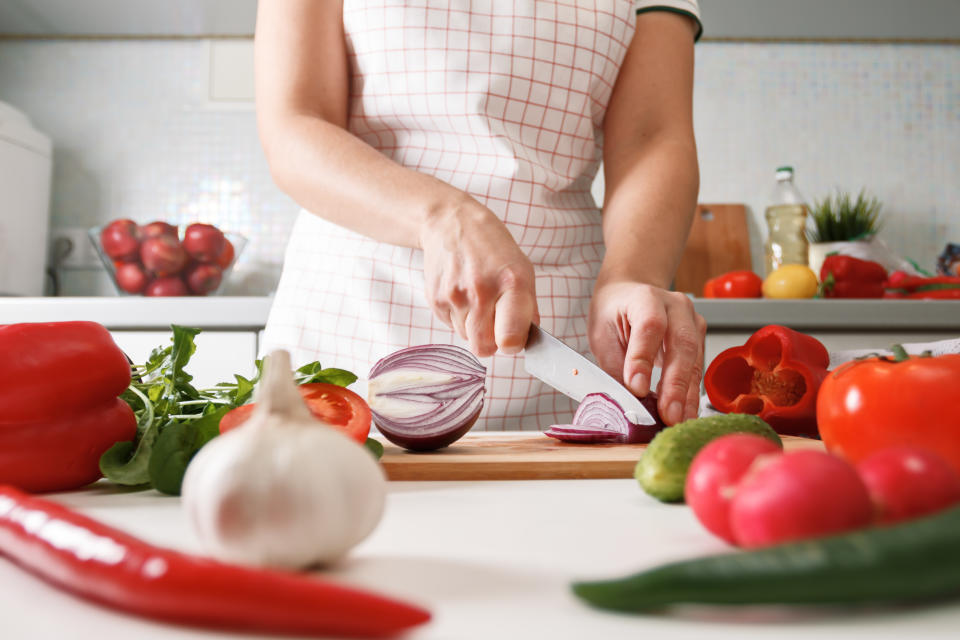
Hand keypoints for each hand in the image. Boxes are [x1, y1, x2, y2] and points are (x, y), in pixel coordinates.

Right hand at [420, 199, 538, 356]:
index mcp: (511, 283)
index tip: (513, 340)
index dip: (513, 345)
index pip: (510, 338)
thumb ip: (527, 308)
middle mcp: (481, 291)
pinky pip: (450, 326)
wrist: (451, 223)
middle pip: (484, 347)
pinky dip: (458, 316)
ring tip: (476, 298)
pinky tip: (462, 293)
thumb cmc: (492, 248)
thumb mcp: (522, 268)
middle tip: (495, 324)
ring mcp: (454, 296)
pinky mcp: (435, 300)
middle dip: (491, 342)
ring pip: (466, 338)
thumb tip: (526, 340)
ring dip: (473, 327)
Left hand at [588, 279, 705, 424]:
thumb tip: (625, 403)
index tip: (636, 388)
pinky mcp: (699, 337)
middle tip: (668, 414)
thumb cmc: (613, 313)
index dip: (643, 358)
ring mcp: (692, 321)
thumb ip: (614, 366)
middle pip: (681, 344)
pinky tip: (684, 412)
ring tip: (677, 420)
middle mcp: (675, 305)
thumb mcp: (602, 335)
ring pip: (694, 359)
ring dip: (686, 394)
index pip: (650, 325)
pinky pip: (696, 368)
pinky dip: (690, 393)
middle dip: (675, 384)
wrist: (628, 294)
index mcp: (645, 298)